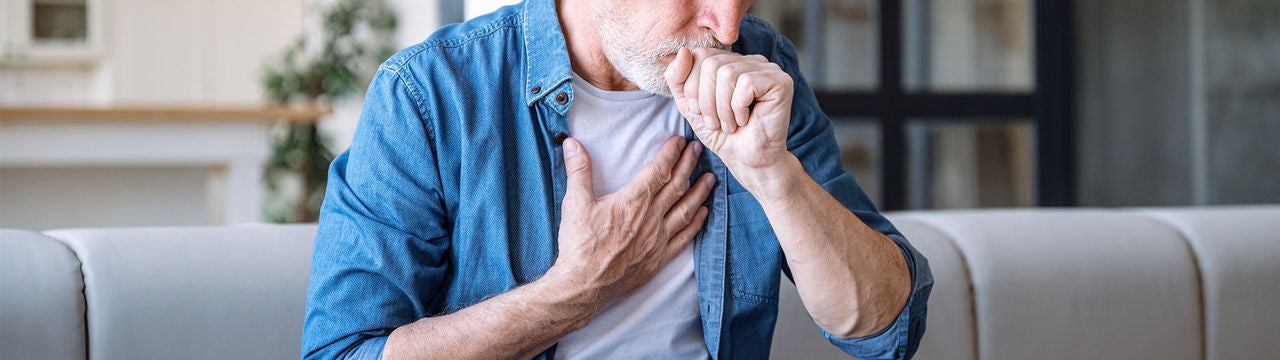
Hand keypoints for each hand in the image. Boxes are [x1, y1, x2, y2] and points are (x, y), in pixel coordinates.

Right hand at [550, 136, 715, 313]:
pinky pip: (684, 238)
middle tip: (698, 150)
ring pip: (685, 210)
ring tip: (711, 178)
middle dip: (689, 165)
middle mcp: (651, 218)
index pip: (659, 170)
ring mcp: (657, 239)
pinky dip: (696, 223)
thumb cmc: (579, 245)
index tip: (680, 141)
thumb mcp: (575, 203)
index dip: (671, 153)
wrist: (583, 286)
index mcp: (633, 201)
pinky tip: (703, 214)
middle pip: (676, 186)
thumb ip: (578, 170)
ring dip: (700, 192)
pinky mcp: (658, 259)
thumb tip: (572, 144)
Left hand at [664, 47, 794, 172]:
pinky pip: (746, 83)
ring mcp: (767, 68)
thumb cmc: (722, 134)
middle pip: (711, 63)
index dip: (692, 87)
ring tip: (730, 124)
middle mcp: (750, 60)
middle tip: (715, 123)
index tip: (700, 113)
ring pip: (727, 73)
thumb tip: (684, 50)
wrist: (746, 160)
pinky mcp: (780, 81)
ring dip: (722, 108)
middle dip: (706, 100)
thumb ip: (678, 77)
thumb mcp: (689, 104)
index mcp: (730, 61)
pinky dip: (739, 108)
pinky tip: (746, 120)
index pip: (700, 54)